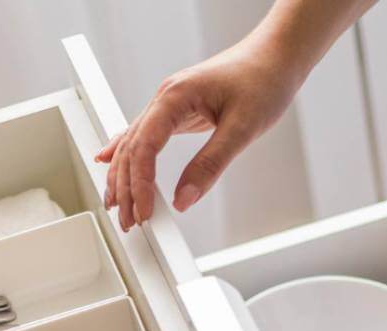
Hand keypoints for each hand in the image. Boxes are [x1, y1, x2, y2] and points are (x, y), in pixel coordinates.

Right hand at [95, 37, 301, 230]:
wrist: (277, 55)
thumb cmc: (263, 80)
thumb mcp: (242, 128)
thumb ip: (210, 165)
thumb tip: (184, 199)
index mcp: (176, 96)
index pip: (144, 146)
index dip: (140, 183)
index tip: (144, 211)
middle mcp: (165, 98)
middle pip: (131, 148)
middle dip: (125, 187)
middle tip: (128, 220)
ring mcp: (168, 103)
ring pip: (133, 143)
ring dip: (123, 176)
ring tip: (119, 206)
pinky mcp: (177, 110)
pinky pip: (144, 135)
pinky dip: (126, 153)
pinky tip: (109, 162)